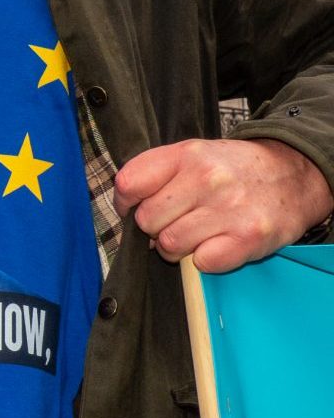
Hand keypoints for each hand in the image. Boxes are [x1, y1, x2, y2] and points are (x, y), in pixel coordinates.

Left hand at [115, 137, 333, 272]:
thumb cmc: (233, 170)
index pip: (128, 184)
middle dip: (154, 228)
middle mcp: (206, 178)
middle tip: (175, 222)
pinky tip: (217, 245)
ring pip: (169, 245)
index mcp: (186, 154)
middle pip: (147, 220)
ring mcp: (228, 209)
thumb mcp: (193, 154)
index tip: (134, 210)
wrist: (293, 176)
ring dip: (177, 248)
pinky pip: (202, 263)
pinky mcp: (248, 238)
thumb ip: (156, 174)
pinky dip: (205, 261)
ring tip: (196, 235)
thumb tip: (125, 209)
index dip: (125, 204)